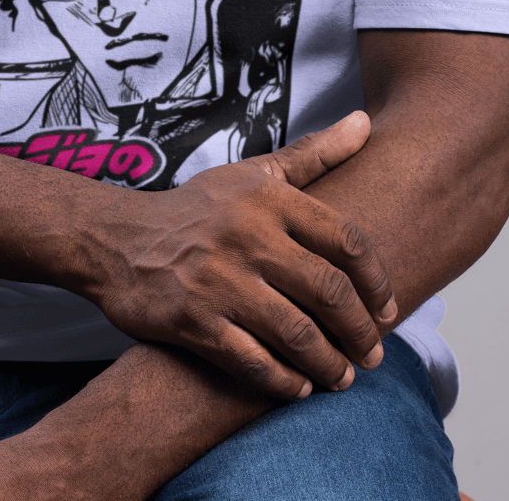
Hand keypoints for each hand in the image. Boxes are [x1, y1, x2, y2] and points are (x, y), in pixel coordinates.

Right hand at [77, 111, 396, 399]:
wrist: (119, 240)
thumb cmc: (197, 209)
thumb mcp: (254, 173)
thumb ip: (314, 154)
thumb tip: (366, 122)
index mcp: (269, 200)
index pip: (345, 239)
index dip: (376, 280)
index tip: (388, 307)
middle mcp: (248, 236)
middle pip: (328, 291)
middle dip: (361, 331)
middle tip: (374, 353)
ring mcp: (220, 281)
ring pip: (297, 333)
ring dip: (330, 363)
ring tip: (344, 376)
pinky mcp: (195, 321)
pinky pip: (253, 361)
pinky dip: (284, 381)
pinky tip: (299, 387)